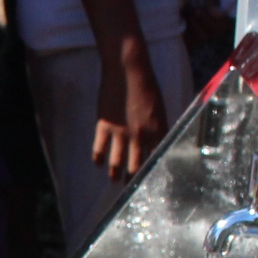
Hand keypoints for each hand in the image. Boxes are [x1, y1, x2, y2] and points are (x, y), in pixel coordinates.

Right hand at [91, 43, 166, 182]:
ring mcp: (121, 132)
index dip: (153, 171)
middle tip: (131, 187)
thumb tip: (155, 142)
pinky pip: (99, 149)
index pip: (157, 158)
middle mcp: (140, 135)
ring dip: (115, 174)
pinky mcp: (104, 126)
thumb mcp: (159, 108)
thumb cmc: (146, 85)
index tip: (150, 180)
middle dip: (134, 180)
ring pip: (117, 162)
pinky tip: (98, 163)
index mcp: (158, 130)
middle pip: (137, 166)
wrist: (128, 70)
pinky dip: (98, 159)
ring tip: (114, 180)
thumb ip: (158, 127)